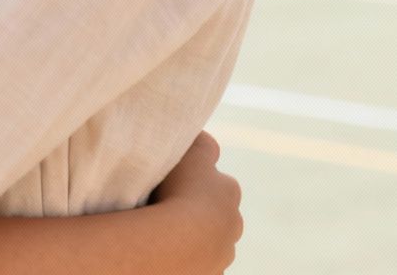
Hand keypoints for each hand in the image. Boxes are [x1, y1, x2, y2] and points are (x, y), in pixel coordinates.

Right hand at [152, 132, 242, 271]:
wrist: (175, 243)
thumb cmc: (179, 193)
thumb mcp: (190, 156)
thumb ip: (200, 145)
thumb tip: (203, 135)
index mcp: (229, 191)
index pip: (217, 179)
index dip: (197, 177)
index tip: (179, 178)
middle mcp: (233, 223)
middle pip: (216, 212)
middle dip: (198, 209)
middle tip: (168, 205)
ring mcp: (222, 253)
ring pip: (209, 240)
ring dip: (192, 235)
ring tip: (163, 231)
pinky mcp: (210, 273)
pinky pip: (197, 261)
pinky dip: (185, 255)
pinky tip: (165, 249)